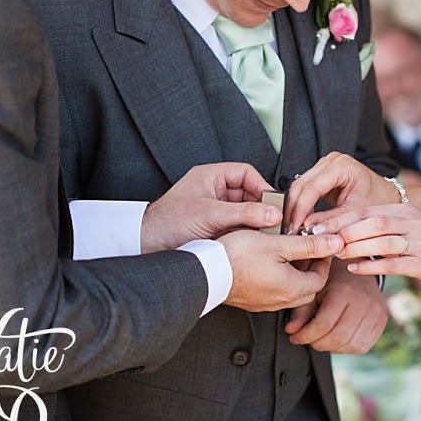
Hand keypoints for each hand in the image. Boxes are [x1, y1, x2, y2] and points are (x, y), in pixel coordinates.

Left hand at [140, 161, 281, 251]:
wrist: (146, 247)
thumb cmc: (167, 223)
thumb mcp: (211, 214)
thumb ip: (245, 213)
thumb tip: (271, 213)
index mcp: (210, 176)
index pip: (246, 173)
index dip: (261, 185)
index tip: (274, 201)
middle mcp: (214, 191)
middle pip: (248, 193)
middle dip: (261, 206)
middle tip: (274, 219)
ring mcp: (214, 210)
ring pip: (244, 211)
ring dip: (254, 221)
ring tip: (266, 232)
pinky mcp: (214, 227)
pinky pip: (237, 226)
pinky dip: (246, 232)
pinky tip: (253, 239)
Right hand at [218, 228, 341, 311]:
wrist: (205, 272)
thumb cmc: (238, 256)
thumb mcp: (279, 244)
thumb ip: (309, 245)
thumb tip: (336, 242)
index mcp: (293, 288)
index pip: (322, 277)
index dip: (324, 258)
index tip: (320, 243)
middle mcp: (281, 301)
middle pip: (309, 286)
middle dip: (311, 266)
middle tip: (306, 246)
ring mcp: (265, 303)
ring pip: (291, 290)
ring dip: (295, 272)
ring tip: (287, 250)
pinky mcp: (252, 301)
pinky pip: (275, 292)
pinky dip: (280, 278)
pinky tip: (269, 261)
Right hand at [284, 150, 400, 233]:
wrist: (387, 197)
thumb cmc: (378, 202)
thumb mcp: (356, 214)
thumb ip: (331, 220)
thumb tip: (306, 229)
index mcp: (342, 165)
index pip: (312, 188)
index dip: (300, 210)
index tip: (293, 229)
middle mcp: (331, 161)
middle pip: (301, 185)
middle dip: (293, 210)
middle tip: (289, 232)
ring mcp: (325, 166)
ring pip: (299, 187)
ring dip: (294, 209)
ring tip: (292, 230)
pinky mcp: (321, 175)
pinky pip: (304, 190)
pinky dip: (299, 206)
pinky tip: (297, 222)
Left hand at [285, 256, 389, 351]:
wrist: (360, 268)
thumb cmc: (333, 280)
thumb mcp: (315, 289)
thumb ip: (301, 311)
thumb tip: (290, 331)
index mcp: (344, 291)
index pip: (323, 324)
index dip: (304, 336)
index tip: (294, 336)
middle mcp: (363, 301)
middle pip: (337, 337)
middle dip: (316, 343)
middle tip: (307, 339)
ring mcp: (376, 311)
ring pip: (349, 344)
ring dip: (331, 347)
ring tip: (321, 338)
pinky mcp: (381, 320)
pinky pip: (362, 346)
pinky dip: (346, 347)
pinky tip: (337, 339)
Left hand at [307, 201, 420, 287]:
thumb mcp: (407, 229)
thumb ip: (381, 227)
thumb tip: (342, 231)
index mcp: (405, 210)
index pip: (367, 210)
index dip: (340, 217)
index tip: (317, 226)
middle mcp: (413, 222)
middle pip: (373, 222)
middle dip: (344, 230)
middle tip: (320, 240)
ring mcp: (420, 242)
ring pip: (382, 241)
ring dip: (355, 247)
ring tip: (335, 253)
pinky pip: (393, 263)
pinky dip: (371, 266)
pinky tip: (354, 269)